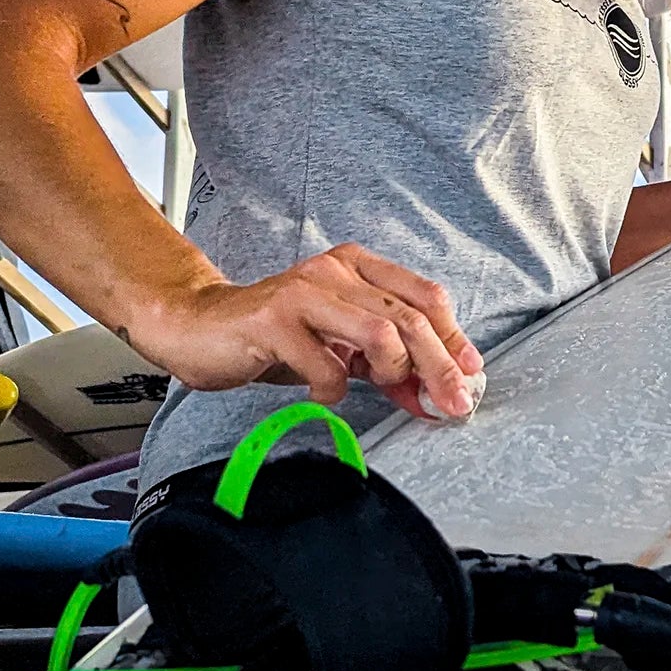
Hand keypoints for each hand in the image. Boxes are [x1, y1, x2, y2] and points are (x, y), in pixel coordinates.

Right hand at [128, 243, 483, 421]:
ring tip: (381, 386)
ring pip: (380, 331)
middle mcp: (335, 271)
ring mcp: (305, 292)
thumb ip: (386, 365)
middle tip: (450, 403)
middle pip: (410, 318)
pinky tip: (324, 393)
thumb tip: (433, 396)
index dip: (454, 338)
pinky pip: (326, 364)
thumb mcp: (340, 348)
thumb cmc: (275, 335)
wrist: (200, 327)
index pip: (425, 297)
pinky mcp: (274, 320)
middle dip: (439, 366)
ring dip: (394, 371)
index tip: (470, 375)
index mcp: (358, 267)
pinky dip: (335, 390)